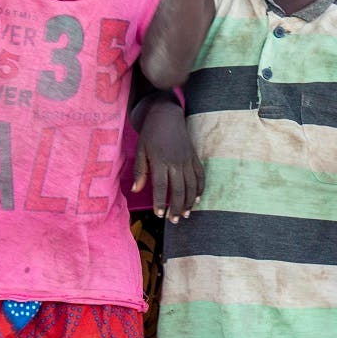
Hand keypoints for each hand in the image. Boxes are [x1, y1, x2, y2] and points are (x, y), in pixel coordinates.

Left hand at [132, 96, 202, 222]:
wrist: (166, 116)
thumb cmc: (150, 135)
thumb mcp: (140, 151)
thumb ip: (139, 171)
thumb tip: (136, 190)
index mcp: (160, 160)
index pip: (162, 186)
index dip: (161, 202)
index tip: (159, 214)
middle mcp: (176, 162)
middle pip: (179, 189)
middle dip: (177, 207)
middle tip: (174, 221)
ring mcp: (187, 159)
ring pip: (191, 185)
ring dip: (189, 202)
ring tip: (185, 214)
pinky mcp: (194, 156)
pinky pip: (200, 175)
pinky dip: (200, 188)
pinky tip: (197, 199)